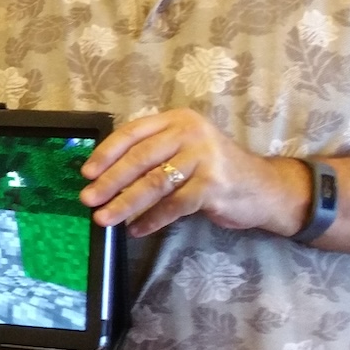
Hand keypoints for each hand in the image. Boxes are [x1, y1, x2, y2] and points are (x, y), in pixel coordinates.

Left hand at [80, 109, 310, 238]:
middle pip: (140, 158)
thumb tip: (104, 176)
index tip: (85, 172)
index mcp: (177, 120)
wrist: (264, 188)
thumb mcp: (185, 150)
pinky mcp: (213, 185)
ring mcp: (205, 158)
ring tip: (105, 218)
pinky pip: (174, 205)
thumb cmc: (215, 170)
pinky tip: (137, 229)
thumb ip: (154, 154)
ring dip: (125, 203)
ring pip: (154, 183)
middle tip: (88, 199)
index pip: (133, 133)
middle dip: (110, 181)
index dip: (106, 153)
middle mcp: (191, 133)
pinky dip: (152, 220)